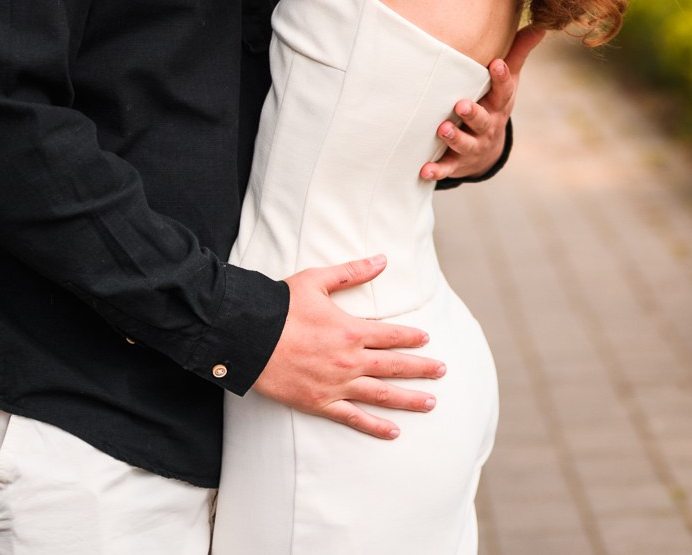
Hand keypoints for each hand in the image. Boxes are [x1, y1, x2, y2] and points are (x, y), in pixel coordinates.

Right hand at [252, 255, 445, 439]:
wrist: (249, 337)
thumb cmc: (281, 307)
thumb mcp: (317, 281)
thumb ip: (352, 272)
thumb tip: (382, 259)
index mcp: (351, 330)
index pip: (392, 335)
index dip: (412, 337)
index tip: (427, 340)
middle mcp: (350, 360)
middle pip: (395, 366)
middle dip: (422, 368)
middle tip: (442, 371)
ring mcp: (337, 385)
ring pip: (382, 395)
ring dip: (409, 399)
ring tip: (430, 403)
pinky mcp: (320, 403)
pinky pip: (353, 418)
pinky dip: (375, 426)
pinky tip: (393, 431)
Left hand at [423, 24, 543, 181]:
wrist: (488, 150)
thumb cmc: (494, 103)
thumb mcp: (509, 81)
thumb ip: (518, 53)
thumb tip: (542, 25)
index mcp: (499, 104)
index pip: (504, 91)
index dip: (502, 78)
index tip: (496, 63)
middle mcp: (488, 126)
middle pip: (483, 120)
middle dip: (473, 114)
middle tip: (461, 104)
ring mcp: (473, 145)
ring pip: (465, 143)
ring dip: (454, 138)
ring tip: (442, 129)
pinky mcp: (457, 162)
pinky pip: (448, 167)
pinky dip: (437, 170)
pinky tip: (424, 170)